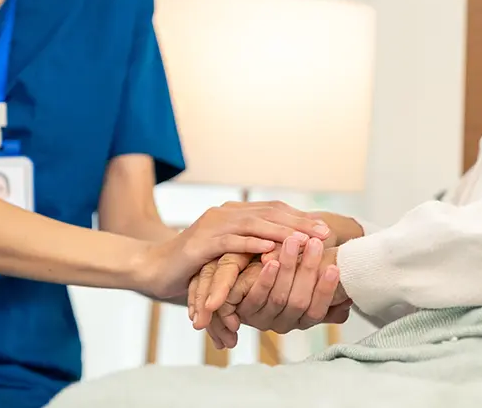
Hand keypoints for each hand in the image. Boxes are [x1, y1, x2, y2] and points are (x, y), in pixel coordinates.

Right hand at [144, 201, 328, 299]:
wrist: (155, 269)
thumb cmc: (196, 267)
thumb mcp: (231, 256)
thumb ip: (254, 249)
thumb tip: (289, 257)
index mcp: (235, 213)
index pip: (275, 211)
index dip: (301, 218)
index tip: (326, 229)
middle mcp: (225, 213)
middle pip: (269, 213)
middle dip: (299, 222)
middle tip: (324, 232)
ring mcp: (212, 226)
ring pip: (253, 224)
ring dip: (282, 232)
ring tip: (305, 240)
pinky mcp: (200, 243)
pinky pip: (229, 242)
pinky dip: (251, 244)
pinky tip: (270, 250)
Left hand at [219, 241, 349, 336]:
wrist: (247, 274)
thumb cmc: (291, 271)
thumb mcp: (309, 278)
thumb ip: (325, 286)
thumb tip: (349, 297)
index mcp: (304, 319)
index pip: (319, 308)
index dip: (327, 290)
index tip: (334, 267)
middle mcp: (286, 323)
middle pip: (300, 302)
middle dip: (308, 270)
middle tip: (315, 243)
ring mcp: (264, 320)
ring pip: (279, 298)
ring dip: (288, 268)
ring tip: (293, 243)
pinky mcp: (243, 312)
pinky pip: (256, 298)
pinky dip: (265, 279)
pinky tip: (271, 260)